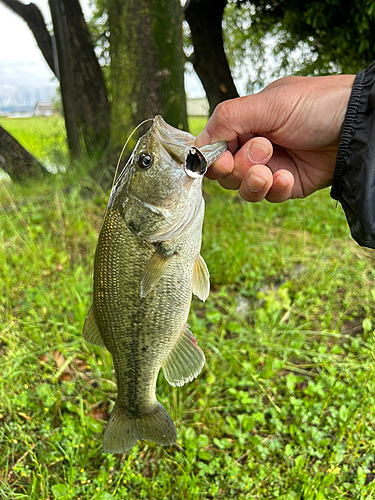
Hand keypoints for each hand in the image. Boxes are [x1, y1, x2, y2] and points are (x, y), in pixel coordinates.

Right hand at [195, 75, 355, 201]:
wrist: (356, 127)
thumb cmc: (316, 105)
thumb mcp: (268, 103)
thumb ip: (228, 118)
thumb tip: (198, 143)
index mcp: (246, 123)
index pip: (213, 147)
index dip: (212, 158)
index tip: (222, 158)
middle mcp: (254, 146)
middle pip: (225, 173)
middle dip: (238, 168)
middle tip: (262, 152)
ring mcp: (271, 167)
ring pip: (243, 189)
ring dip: (253, 182)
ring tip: (270, 171)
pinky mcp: (287, 185)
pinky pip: (269, 197)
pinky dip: (277, 189)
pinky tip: (290, 177)